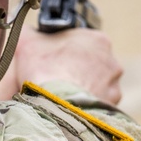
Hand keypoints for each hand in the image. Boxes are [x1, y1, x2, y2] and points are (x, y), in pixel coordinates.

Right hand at [0, 28, 122, 104]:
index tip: (55, 59)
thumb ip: (28, 32)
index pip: (83, 41)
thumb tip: (26, 31)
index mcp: (97, 39)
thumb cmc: (45, 70)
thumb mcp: (28, 42)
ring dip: (84, 89)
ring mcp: (114, 85)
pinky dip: (87, 108)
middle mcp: (111, 61)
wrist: (56, 105)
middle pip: (92, 64)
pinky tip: (72, 110)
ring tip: (64, 97)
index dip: (67, 50)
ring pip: (98, 86)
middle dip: (77, 70)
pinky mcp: (111, 106)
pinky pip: (98, 106)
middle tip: (58, 79)